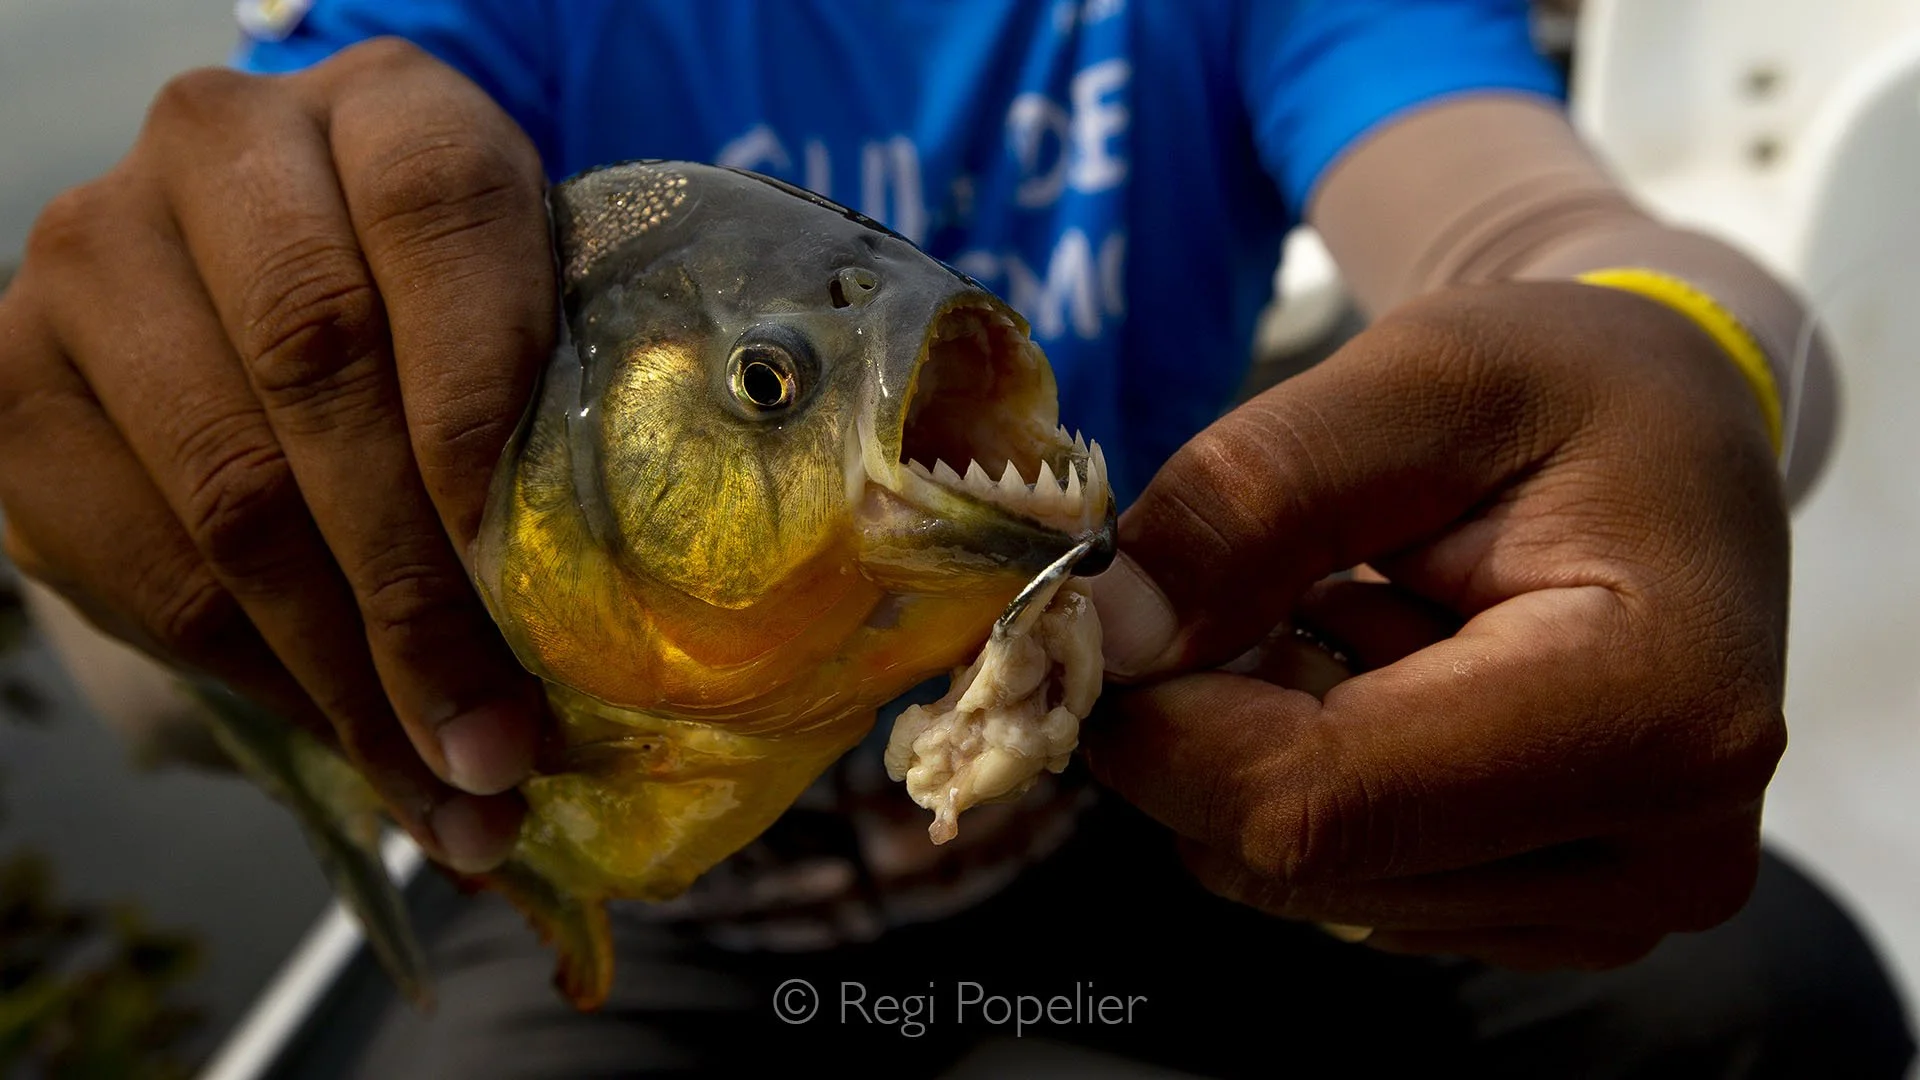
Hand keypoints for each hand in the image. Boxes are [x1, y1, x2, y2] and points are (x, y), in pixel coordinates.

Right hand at [0, 39, 553, 871]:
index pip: (439, 214)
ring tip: (449, 790)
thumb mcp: (529, 317)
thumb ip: (563, 413)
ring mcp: (92, 257)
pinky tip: (348, 742)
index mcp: (384, 106)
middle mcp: (218, 147)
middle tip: (501, 746)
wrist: (266, 290)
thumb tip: (610, 639)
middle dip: (421, 595)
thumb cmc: (452, 319)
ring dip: (348, 677)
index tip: (531, 572)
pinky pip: (140, 565)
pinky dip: (261, 678)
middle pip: (319, 373)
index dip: (483, 397)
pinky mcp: (9, 378)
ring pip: (226, 494)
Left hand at [1087, 282, 1788, 967]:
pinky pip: (1338, 879)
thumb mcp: (1416, 378)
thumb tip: (1111, 630)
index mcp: (1653, 715)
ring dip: (1264, 745)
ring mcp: (1611, 909)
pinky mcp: (1552, 918)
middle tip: (1271, 580)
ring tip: (1362, 616)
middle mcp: (1657, 857)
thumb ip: (1253, 495)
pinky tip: (1385, 681)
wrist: (1676, 439)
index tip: (1110, 615)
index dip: (1164, 724)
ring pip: (1297, 879)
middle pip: (1295, 856)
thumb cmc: (1567, 388)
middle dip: (1212, 723)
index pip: (1317, 801)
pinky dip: (1308, 777)